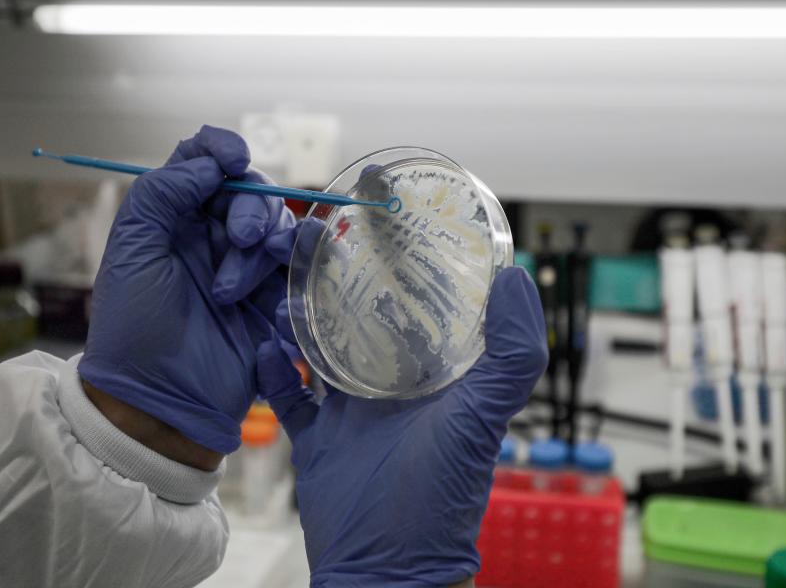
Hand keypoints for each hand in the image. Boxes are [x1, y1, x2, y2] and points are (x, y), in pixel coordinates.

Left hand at [79, 125, 295, 454]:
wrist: (160, 402)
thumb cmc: (135, 327)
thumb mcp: (132, 251)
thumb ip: (162, 194)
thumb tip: (208, 162)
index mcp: (172, 219)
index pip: (201, 160)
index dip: (222, 149)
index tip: (235, 160)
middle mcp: (209, 236)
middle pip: (249, 191)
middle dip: (250, 209)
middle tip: (242, 241)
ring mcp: (243, 267)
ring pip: (276, 226)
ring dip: (266, 245)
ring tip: (236, 290)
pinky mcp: (272, 299)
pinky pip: (298, 266)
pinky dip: (295, 267)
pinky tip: (280, 292)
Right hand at [257, 266, 546, 584]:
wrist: (386, 569)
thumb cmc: (439, 494)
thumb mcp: (482, 418)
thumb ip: (512, 356)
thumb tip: (519, 278)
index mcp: (435, 378)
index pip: (422, 310)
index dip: (407, 272)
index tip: (384, 231)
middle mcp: (395, 389)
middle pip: (366, 323)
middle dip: (343, 289)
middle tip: (318, 249)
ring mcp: (353, 414)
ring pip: (323, 351)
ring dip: (302, 322)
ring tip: (284, 290)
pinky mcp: (317, 440)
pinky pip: (290, 396)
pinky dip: (274, 371)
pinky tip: (265, 346)